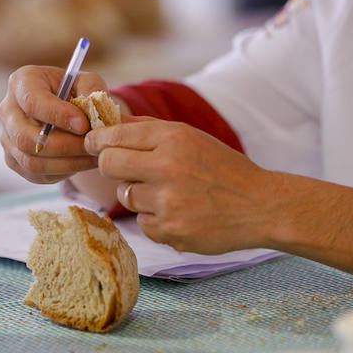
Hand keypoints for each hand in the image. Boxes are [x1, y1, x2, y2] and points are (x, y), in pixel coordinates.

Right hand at [0, 65, 107, 183]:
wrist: (64, 110)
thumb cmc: (74, 91)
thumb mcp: (86, 82)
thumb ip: (91, 88)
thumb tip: (93, 103)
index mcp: (22, 82)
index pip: (31, 102)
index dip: (58, 115)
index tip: (83, 125)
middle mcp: (7, 110)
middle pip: (26, 137)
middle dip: (64, 145)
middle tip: (91, 146)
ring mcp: (7, 138)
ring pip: (31, 161)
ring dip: (66, 162)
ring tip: (93, 156)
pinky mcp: (14, 160)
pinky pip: (36, 174)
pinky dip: (62, 171)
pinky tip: (82, 163)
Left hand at [85, 118, 275, 253]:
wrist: (260, 206)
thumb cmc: (223, 169)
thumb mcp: (191, 138)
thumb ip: (149, 129)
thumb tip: (109, 120)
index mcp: (173, 138)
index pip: (115, 135)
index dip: (97, 140)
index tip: (92, 144)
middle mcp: (167, 167)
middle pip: (108, 165)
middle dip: (111, 166)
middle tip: (123, 170)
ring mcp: (168, 202)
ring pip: (125, 196)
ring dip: (138, 196)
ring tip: (167, 194)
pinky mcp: (171, 231)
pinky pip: (143, 224)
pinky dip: (156, 220)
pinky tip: (179, 214)